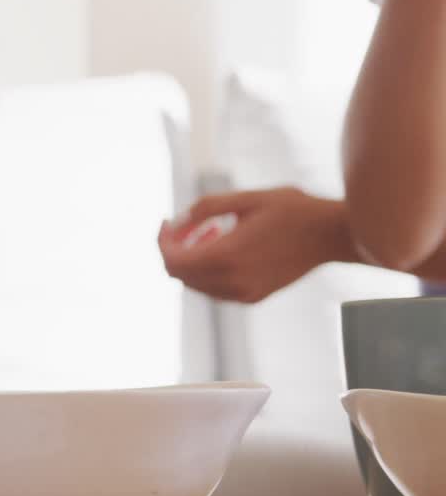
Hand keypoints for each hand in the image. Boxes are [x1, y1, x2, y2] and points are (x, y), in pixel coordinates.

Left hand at [158, 187, 352, 303]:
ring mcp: (243, 293)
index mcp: (226, 257)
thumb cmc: (294, 211)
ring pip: (196, 284)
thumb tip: (176, 222)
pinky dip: (208, 271)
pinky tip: (225, 247)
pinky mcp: (253, 297)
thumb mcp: (247, 198)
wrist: (332, 235)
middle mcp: (232, 282)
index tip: (166, 223)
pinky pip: (215, 289)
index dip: (163, 241)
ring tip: (211, 231)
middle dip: (175, 249)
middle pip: (180, 275)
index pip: (173, 260)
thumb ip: (206, 209)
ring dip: (192, 259)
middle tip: (187, 225)